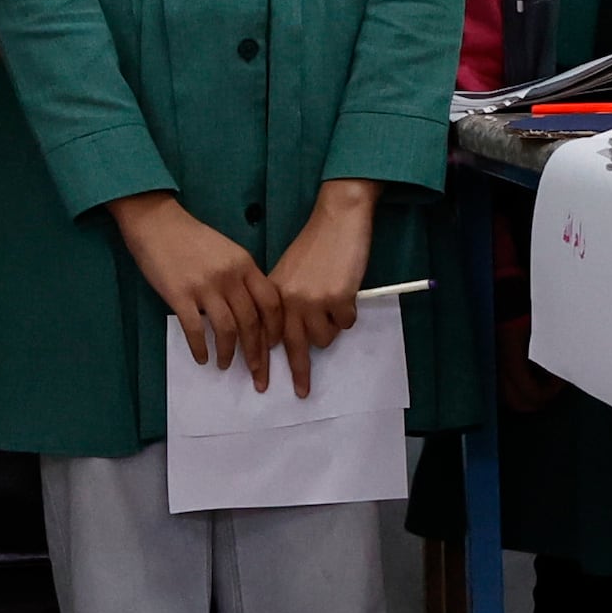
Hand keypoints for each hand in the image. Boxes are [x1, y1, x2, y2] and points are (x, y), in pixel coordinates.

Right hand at [109, 194, 279, 379]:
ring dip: (228, 353)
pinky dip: (200, 348)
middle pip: (251, 321)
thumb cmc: (192, 238)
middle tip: (256, 371)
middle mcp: (229, 276)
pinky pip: (195, 329)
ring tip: (225, 365)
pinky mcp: (179, 294)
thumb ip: (241, 277)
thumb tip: (252, 310)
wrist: (157, 222)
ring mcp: (204, 286)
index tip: (274, 346)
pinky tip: (202, 358)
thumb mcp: (227, 251)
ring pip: (226, 329)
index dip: (275, 328)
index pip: (271, 302)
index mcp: (245, 264)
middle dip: (256, 352)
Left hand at [265, 180, 381, 396]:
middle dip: (299, 373)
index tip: (263, 381)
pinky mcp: (337, 298)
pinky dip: (348, 313)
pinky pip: (345, 323)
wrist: (337, 219)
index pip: (268, 334)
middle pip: (294, 347)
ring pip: (324, 337)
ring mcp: (313, 300)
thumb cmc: (315, 245)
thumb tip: (286, 335)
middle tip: (301, 393)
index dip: (267, 359)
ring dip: (331, 326)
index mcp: (273, 293)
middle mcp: (289, 299)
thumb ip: (284, 301)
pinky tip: (345, 291)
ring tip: (334, 300)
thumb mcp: (289, 272)